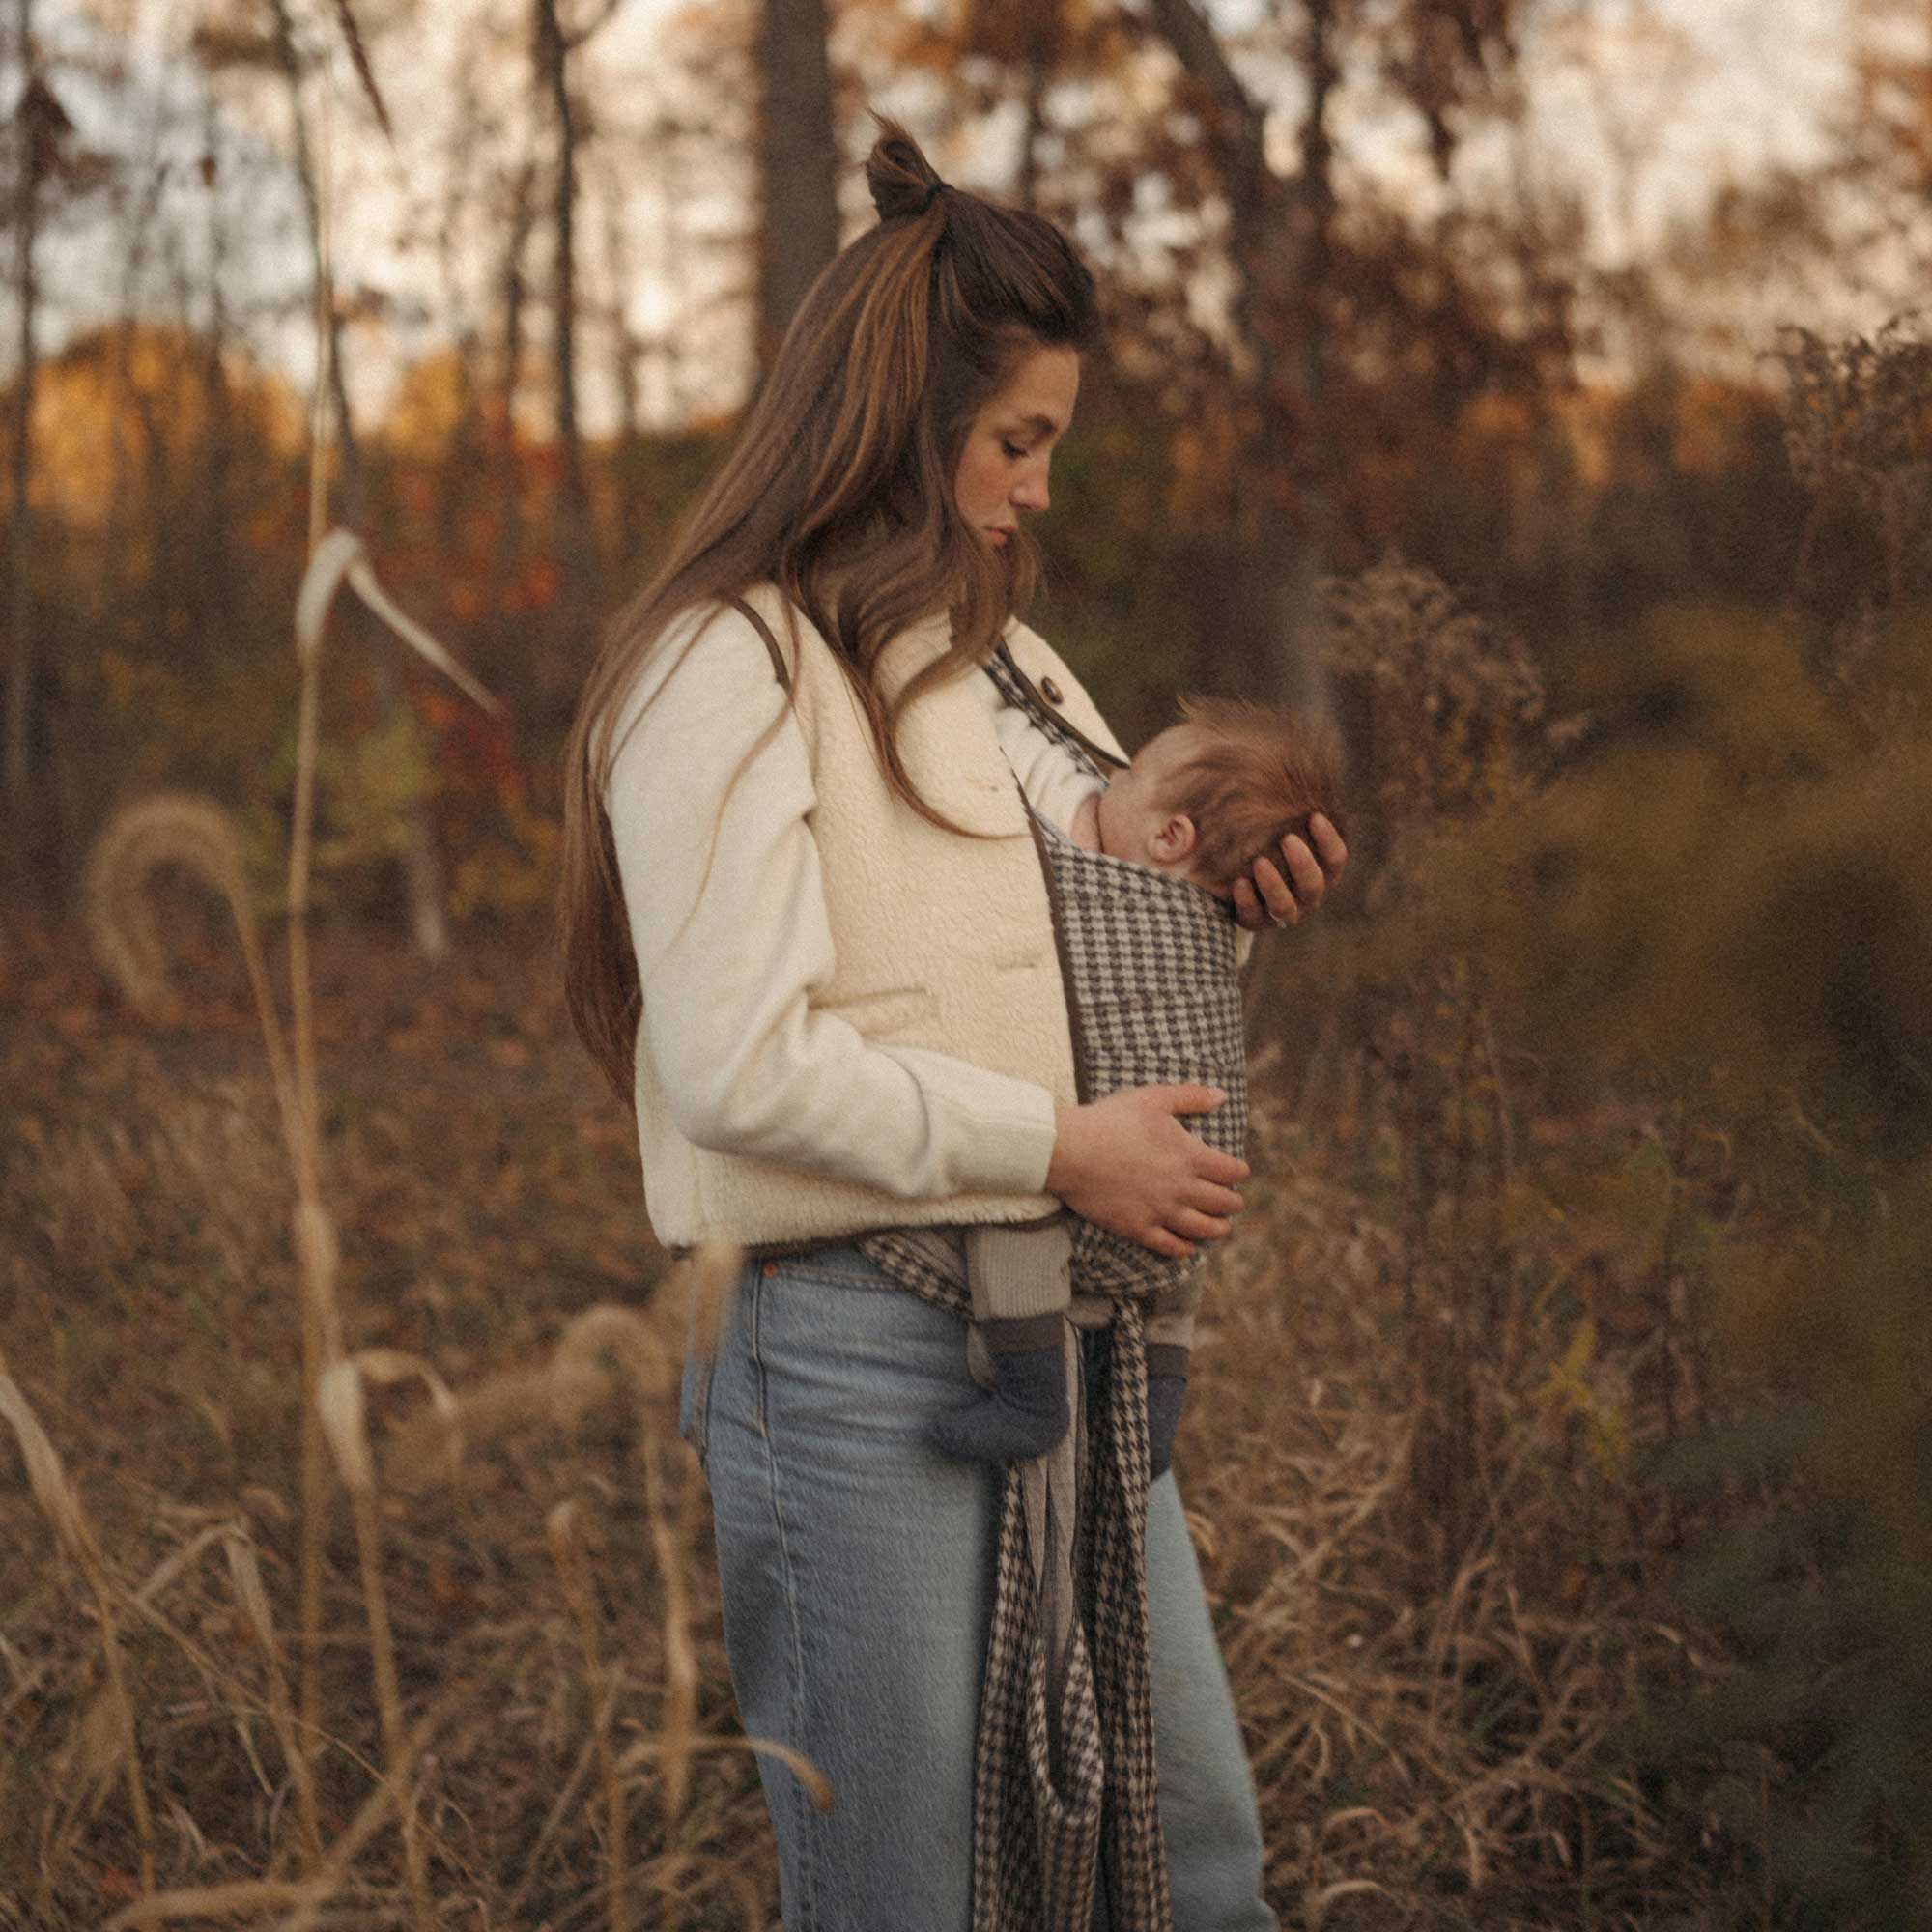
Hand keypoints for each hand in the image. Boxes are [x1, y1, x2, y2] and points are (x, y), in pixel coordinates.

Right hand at [1045, 1084, 1248, 1260]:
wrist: (1072, 1151)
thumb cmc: (1111, 1120)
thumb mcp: (1153, 1098)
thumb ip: (1190, 1097)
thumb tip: (1221, 1095)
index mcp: (1190, 1156)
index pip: (1230, 1171)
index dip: (1238, 1172)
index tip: (1239, 1172)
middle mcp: (1181, 1188)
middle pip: (1222, 1202)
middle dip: (1232, 1202)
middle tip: (1234, 1202)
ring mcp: (1161, 1211)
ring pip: (1202, 1228)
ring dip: (1218, 1229)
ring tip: (1222, 1228)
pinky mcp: (1138, 1228)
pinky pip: (1170, 1246)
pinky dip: (1184, 1249)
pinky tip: (1189, 1248)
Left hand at [1229, 811, 1347, 931]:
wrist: (1242, 877)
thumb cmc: (1269, 842)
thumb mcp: (1279, 824)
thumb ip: (1287, 809)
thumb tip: (1286, 765)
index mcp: (1321, 871)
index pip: (1336, 859)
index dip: (1329, 840)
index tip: (1314, 817)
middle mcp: (1307, 896)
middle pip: (1315, 885)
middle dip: (1303, 863)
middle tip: (1287, 839)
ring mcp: (1282, 913)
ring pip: (1287, 909)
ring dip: (1275, 886)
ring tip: (1259, 862)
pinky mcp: (1256, 922)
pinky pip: (1254, 918)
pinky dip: (1247, 901)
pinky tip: (1238, 883)